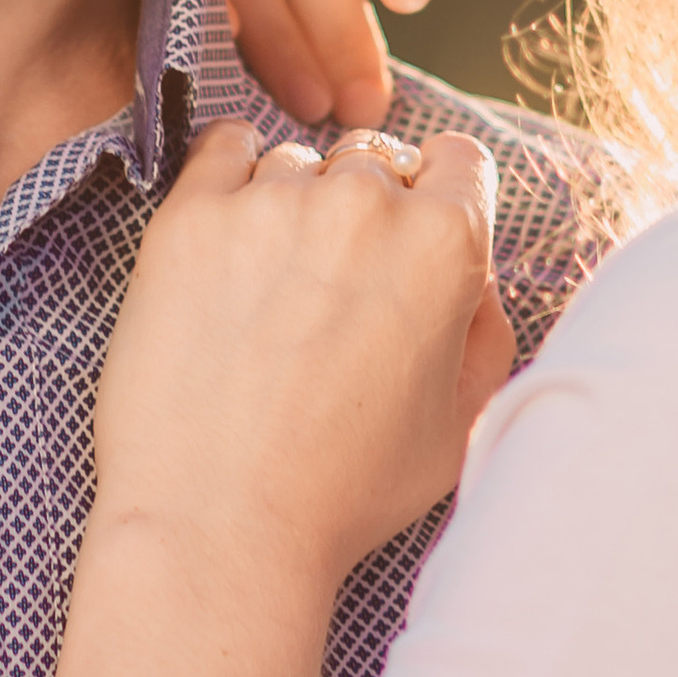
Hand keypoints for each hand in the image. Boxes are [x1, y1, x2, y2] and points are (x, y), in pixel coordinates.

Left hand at [94, 119, 513, 601]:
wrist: (217, 527)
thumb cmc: (343, 492)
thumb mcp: (461, 425)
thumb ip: (486, 330)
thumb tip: (472, 275)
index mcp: (444, 245)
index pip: (460, 162)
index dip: (439, 201)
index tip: (406, 243)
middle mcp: (364, 203)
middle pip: (375, 163)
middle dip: (363, 213)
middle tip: (330, 293)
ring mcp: (272, 200)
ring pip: (297, 164)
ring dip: (292, 208)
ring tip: (268, 297)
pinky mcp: (191, 213)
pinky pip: (223, 149)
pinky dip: (230, 180)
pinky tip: (227, 244)